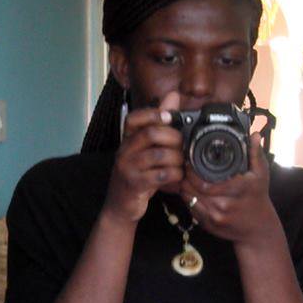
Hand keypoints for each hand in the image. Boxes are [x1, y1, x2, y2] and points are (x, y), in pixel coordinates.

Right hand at [104, 90, 183, 223]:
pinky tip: (177, 177)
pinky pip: (161, 175)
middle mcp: (124, 151)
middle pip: (151, 134)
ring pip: (159, 155)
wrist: (120, 207)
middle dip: (173, 138)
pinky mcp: (135, 184)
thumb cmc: (137, 175)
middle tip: (182, 146)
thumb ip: (158, 122)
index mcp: (127, 139)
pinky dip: (175, 175)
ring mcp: (128, 168)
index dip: (153, 114)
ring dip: (177, 159)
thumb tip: (173, 95)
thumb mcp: (145, 148)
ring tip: (181, 164)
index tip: (170, 117)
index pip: (134, 118)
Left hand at [183, 123, 282, 246]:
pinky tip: (189, 190)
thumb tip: (254, 135)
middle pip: (191, 189)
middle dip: (185, 177)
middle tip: (183, 167)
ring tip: (184, 177)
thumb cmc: (258, 198)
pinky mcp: (208, 225)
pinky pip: (190, 209)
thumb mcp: (261, 174)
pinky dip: (187, 198)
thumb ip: (255, 153)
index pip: (202, 181)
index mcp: (235, 190)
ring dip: (184, 187)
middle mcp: (223, 205)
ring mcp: (214, 217)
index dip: (191, 170)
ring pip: (188, 199)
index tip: (188, 161)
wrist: (259, 229)